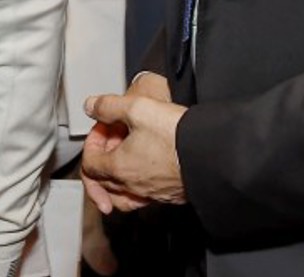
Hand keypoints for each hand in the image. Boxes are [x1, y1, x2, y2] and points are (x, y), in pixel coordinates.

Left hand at [81, 76, 187, 211]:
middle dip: (102, 158)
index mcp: (119, 168)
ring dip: (115, 180)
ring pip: (122, 196)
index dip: (92, 142)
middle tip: (110, 139)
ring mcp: (152, 194)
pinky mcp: (170, 195)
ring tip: (119, 165)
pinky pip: (144, 198)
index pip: (89, 164)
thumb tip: (91, 106)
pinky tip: (144, 173)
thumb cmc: (178, 135)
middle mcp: (134, 186)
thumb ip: (108, 105)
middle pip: (103, 182)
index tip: (102, 127)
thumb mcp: (137, 107)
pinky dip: (136, 187)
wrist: (214, 153)